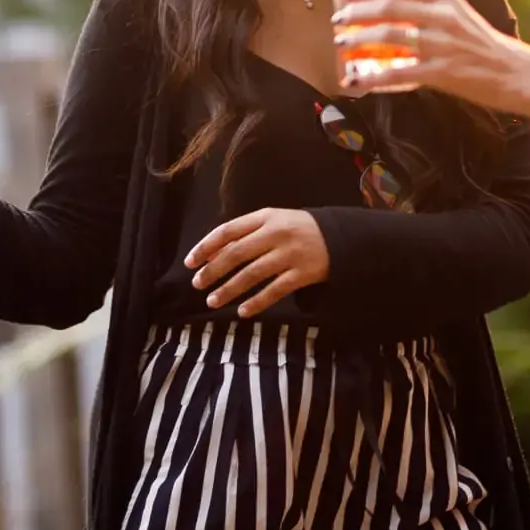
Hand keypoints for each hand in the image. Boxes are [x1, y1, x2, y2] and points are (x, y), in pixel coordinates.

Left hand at [186, 209, 329, 316]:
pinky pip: (275, 291)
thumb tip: (212, 253)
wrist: (339, 237)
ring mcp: (290, 255)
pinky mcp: (302, 274)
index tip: (190, 262)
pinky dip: (257, 302)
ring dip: (229, 289)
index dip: (206, 247)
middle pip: (236, 253)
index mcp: (266, 217)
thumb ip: (246, 232)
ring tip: (213, 301)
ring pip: (252, 274)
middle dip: (213, 271)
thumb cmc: (298, 229)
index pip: (228, 230)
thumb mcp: (274, 221)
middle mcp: (276, 234)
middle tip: (198, 284)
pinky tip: (242, 312)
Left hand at [330, 0, 529, 116]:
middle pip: (389, 6)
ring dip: (359, 39)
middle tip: (339, 19)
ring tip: (342, 43)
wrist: (516, 74)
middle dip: (357, 12)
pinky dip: (372, 76)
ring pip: (389, 36)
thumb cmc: (485, 47)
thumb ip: (432, 7)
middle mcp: (444, 16)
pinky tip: (356, 79)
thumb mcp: (461, 15)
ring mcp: (442, 44)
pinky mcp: (442, 72)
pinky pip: (398, 72)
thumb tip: (393, 7)